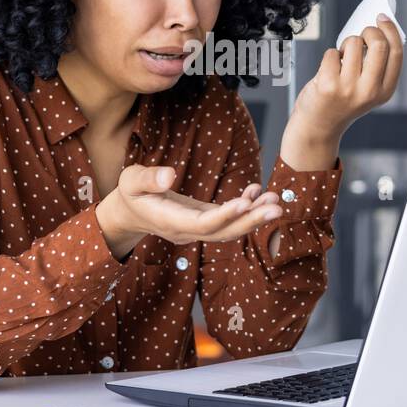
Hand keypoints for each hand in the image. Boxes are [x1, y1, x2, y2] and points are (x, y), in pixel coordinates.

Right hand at [95, 166, 282, 258]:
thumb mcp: (130, 181)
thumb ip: (148, 178)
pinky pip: (227, 220)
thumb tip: (169, 175)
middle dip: (251, 220)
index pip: (203, 223)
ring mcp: (197, 229)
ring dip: (254, 216)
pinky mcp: (203, 221)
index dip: (226, 215)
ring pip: (230, 229)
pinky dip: (244, 207)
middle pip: (224, 231)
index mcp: (171, 221)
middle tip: (277, 207)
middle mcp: (187, 230)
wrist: (129, 213)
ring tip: (274, 199)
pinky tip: (256, 191)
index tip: (246, 203)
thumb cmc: (130, 194)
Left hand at [288, 12, 403, 143]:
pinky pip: (332, 52)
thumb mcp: (368, 88)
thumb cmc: (343, 101)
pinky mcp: (328, 85)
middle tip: (361, 36)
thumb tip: (377, 29)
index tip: (382, 18)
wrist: (319, 126)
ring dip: (345, 45)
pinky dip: (330, 56)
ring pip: (352, 43)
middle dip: (368, 31)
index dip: (390, 30)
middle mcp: (370, 91)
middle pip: (378, 44)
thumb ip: (376, 65)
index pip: (396, 53)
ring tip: (342, 60)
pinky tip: (329, 70)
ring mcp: (348, 88)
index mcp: (385, 91)